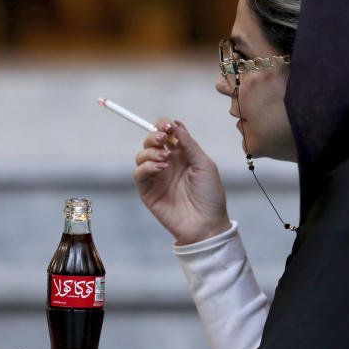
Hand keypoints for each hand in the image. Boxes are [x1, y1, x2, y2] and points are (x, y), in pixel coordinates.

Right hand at [133, 119, 230, 244]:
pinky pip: (139, 173)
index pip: (166, 134)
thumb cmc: (210, 195)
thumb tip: (176, 124)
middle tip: (163, 139)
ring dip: (151, 151)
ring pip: (141, 155)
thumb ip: (189, 144)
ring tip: (165, 158)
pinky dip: (147, 167)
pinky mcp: (147, 191)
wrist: (207, 223)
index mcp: (181, 155)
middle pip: (150, 141)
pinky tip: (161, 167)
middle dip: (154, 136)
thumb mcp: (204, 165)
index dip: (163, 126)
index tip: (168, 126)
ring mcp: (156, 177)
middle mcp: (166, 163)